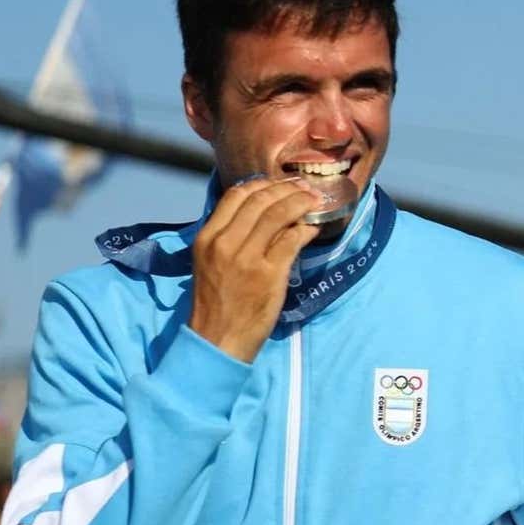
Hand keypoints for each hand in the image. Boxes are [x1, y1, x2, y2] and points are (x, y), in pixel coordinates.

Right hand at [189, 178, 321, 361]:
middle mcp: (225, 243)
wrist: (217, 340)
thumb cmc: (216, 304)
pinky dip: (307, 229)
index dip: (263, 184)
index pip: (236, 195)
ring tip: (315, 200)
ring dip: (302, 202)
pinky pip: (293, 239)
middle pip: (261, 199)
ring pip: (279, 213)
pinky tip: (314, 227)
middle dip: (287, 188)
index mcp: (208, 237)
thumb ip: (230, 236)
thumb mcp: (211, 262)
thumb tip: (262, 213)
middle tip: (305, 188)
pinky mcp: (269, 274)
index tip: (280, 184)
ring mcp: (247, 258)